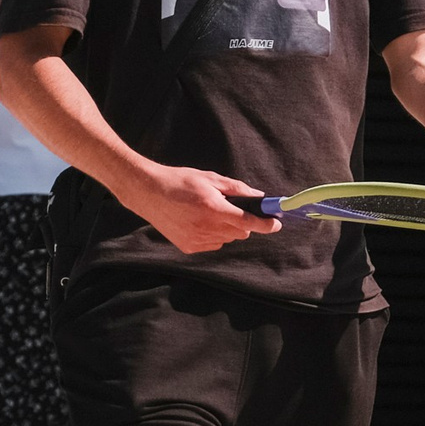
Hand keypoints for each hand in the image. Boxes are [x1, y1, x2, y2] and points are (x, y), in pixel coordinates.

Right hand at [127, 165, 280, 254]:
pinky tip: (199, 222)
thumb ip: (237, 189)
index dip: (266, 224)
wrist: (148, 193)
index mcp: (214, 208)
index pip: (249, 223)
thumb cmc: (179, 181)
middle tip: (231, 208)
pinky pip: (213, 244)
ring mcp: (197, 240)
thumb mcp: (210, 178)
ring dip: (227, 229)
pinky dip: (214, 235)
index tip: (276, 223)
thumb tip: (259, 197)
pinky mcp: (189, 247)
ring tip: (209, 213)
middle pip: (241, 233)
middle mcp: (206, 228)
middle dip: (243, 222)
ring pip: (227, 239)